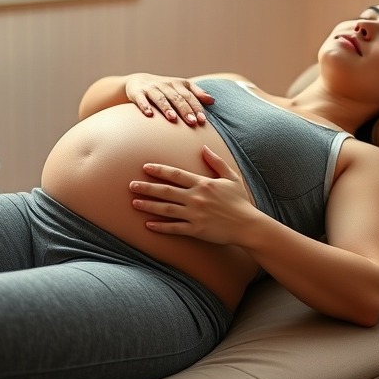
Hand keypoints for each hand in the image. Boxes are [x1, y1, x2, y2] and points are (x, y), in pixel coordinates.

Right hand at [124, 74, 214, 124]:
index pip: (189, 96)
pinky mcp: (137, 92)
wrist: (138, 81)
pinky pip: (141, 100)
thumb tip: (212, 101)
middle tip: (192, 122)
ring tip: (172, 118)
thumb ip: (197, 93)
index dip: (196, 107)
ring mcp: (151, 88)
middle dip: (185, 110)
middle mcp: (165, 85)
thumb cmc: (164, 88)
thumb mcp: (181, 87)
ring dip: (166, 108)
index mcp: (177, 84)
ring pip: (160, 98)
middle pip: (176, 98)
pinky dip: (145, 106)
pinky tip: (149, 114)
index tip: (202, 120)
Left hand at [129, 146, 257, 244]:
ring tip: (134, 203)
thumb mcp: (231, 177)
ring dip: (149, 206)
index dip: (159, 170)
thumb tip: (203, 148)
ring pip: (166, 209)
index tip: (145, 167)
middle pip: (166, 191)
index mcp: (203, 183)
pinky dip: (160, 227)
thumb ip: (216, 162)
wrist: (248, 225)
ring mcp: (195, 214)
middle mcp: (196, 198)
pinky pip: (174, 228)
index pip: (176, 174)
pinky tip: (148, 225)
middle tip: (131, 185)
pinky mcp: (196, 230)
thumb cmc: (240, 201)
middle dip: (146, 187)